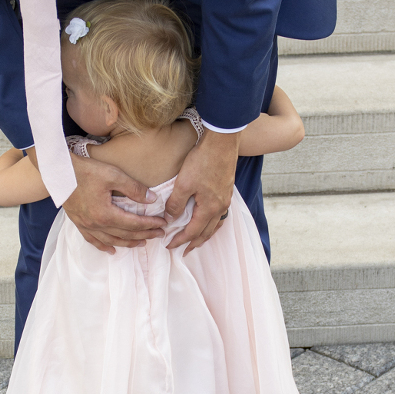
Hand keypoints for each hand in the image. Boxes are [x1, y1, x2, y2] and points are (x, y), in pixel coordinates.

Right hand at [63, 155, 165, 253]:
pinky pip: (93, 240)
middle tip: (159, 234)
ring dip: (128, 243)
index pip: (134, 223)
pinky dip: (104, 246)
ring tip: (142, 242)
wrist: (59, 171)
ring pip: (111, 240)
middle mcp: (96, 224)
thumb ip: (134, 188)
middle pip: (125, 234)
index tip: (163, 224)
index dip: (150, 225)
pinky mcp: (78, 223)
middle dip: (145, 235)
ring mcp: (86, 225)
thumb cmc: (86, 171)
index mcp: (106, 214)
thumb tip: (152, 200)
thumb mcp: (113, 175)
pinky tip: (112, 250)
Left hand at [165, 129, 239, 253]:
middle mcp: (220, 207)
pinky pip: (219, 214)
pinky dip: (212, 222)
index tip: (168, 245)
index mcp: (209, 208)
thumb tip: (169, 219)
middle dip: (193, 243)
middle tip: (183, 251)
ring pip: (215, 224)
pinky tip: (207, 219)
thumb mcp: (184, 184)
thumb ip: (176, 204)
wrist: (222, 141)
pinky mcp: (226, 190)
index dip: (180, 240)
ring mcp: (225, 199)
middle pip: (206, 232)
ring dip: (204, 234)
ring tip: (196, 240)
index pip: (192, 231)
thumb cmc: (202, 161)